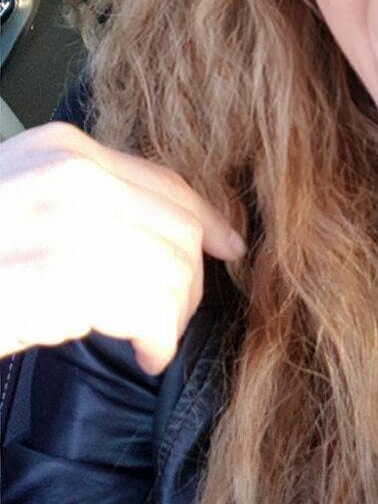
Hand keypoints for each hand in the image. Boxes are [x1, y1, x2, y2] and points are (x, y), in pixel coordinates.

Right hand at [0, 121, 245, 372]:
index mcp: (59, 149)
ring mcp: (66, 221)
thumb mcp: (23, 205)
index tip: (230, 245)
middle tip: (168, 317)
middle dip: (189, 280)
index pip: (165, 179)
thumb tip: (167, 229)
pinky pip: (153, 309)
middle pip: (178, 228)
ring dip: (173, 316)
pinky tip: (142, 354)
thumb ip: (85, 201)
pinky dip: (158, 340)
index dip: (207, 218)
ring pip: (173, 270)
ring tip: (150, 338)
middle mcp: (69, 174)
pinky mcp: (63, 278)